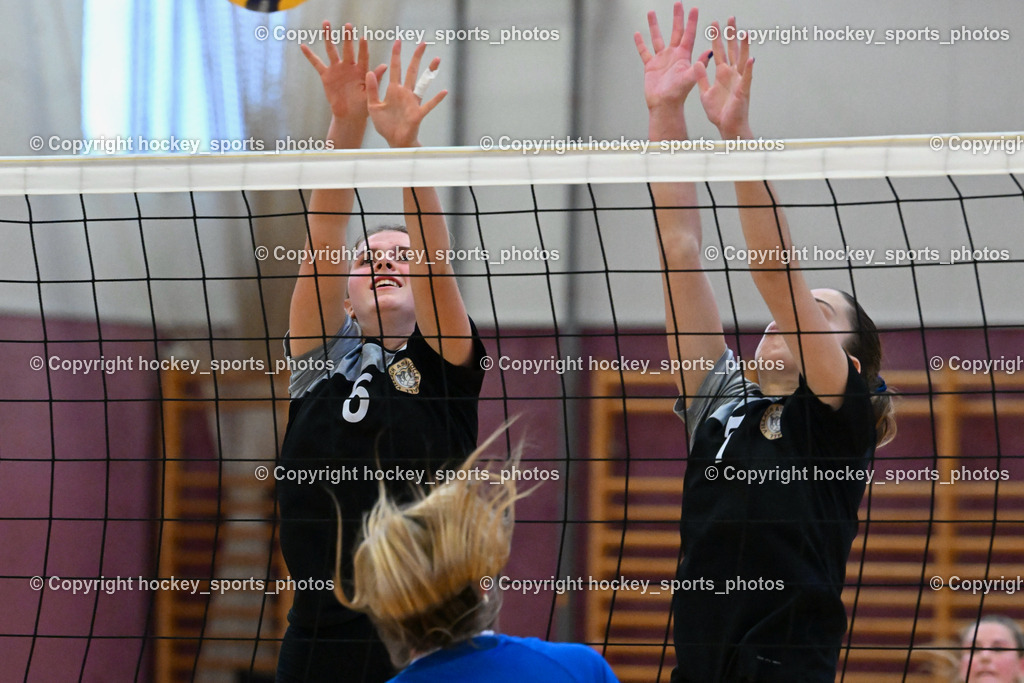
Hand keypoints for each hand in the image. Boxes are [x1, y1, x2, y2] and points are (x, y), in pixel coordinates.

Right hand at [301, 22, 386, 121]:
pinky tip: (303, 45)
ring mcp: (337, 69)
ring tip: (326, 23)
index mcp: (361, 71)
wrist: (349, 115)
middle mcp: (349, 67)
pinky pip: (317, 63)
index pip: (363, 57)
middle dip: (347, 37)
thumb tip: (384, 65)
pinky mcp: (327, 75)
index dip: (363, 48)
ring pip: (332, 50)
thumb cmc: (362, 106)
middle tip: (348, 25)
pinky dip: (310, 55)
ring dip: (329, 37)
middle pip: (348, 49)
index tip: (363, 37)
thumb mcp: (370, 94)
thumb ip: (375, 78)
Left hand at [366, 41, 446, 147]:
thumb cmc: (385, 125)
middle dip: (416, 57)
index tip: (398, 41)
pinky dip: (436, 99)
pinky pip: (428, 105)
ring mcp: (412, 102)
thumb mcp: (373, 106)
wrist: (394, 141)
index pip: (395, 68)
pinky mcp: (417, 113)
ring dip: (430, 72)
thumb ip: (372, 90)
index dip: (396, 55)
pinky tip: (444, 92)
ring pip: (422, 83)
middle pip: (411, 71)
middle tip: (422, 43)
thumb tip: (370, 72)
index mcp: (393, 90)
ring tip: (437, 60)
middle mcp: (405, 93)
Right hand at [635, 3, 710, 110]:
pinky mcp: (651, 66)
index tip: (694, 8)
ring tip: (651, 13)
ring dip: (654, 25)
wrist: (664, 106)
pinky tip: (637, 34)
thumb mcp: (690, 78)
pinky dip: (640, 43)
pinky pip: (645, 52)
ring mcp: (662, 60)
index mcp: (684, 56)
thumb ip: (698, 65)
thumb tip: (709, 52)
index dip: (691, 21)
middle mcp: (673, 55)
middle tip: (678, 3)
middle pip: (675, 31)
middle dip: (677, 17)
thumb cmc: (678, 95)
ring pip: (657, 38)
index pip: (688, 34)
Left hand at [694, 17, 752, 138]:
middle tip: (730, 19)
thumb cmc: (719, 112)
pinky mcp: (743, 91)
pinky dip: (749, 69)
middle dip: (730, 35)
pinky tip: (750, 59)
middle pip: (731, 50)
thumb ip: (702, 77)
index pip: (719, 51)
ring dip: (743, 46)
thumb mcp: (705, 92)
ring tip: (743, 33)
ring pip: (741, 60)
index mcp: (722, 73)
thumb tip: (698, 62)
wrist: (727, 126)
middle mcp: (732, 74)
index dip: (717, 38)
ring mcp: (739, 81)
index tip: (714, 24)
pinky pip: (746, 78)